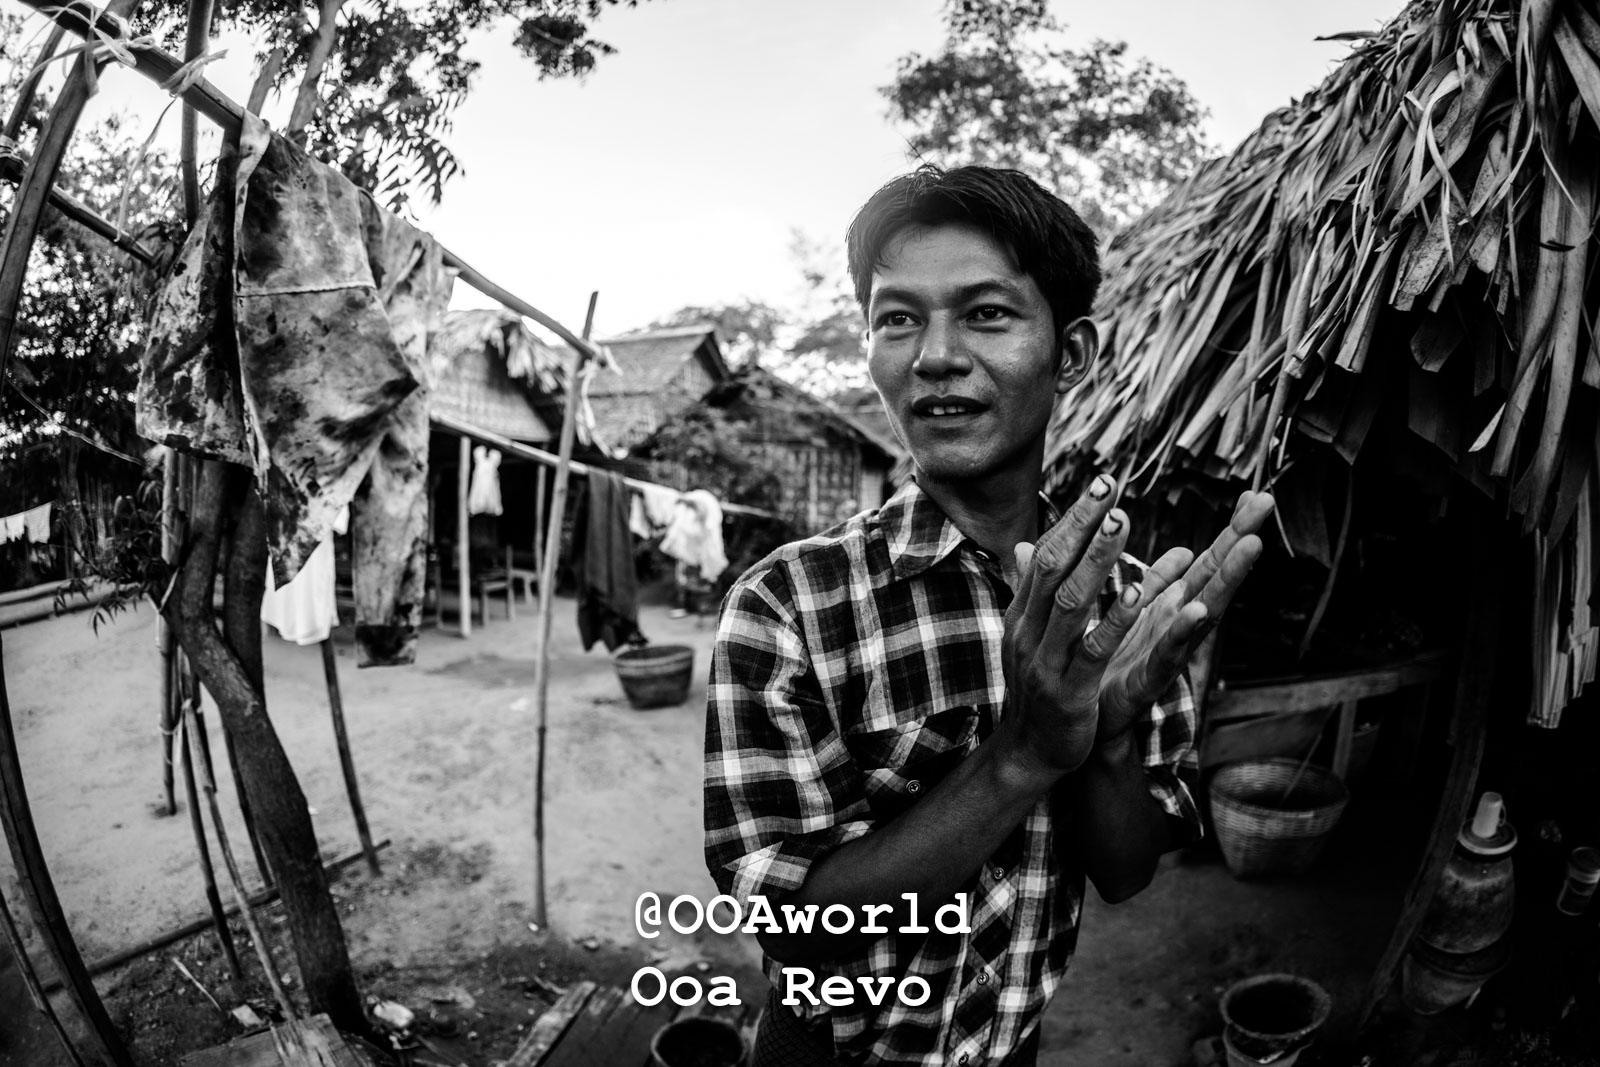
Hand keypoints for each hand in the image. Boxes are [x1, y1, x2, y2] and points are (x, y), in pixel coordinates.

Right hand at [999, 474, 1148, 776]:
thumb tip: (1023, 544)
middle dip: (1081, 526)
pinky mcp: (1068, 691)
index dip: (1072, 519)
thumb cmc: (1037, 688)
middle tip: (1109, 487)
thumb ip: (1032, 588)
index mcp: (1022, 614)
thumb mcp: (1029, 633)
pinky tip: (1134, 594)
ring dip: (1097, 561)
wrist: (1027, 753)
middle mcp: (1028, 631)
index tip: (1101, 482)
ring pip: (1070, 602)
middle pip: (1053, 568)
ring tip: (1122, 524)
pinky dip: (1112, 620)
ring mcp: (1045, 661)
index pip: (1045, 554)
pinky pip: (1091, 650)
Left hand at [1094, 490, 1275, 745]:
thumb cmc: (1113, 664)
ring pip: (1204, 609)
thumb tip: (1183, 550)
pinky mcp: (1148, 678)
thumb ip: (1154, 583)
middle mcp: (1175, 624)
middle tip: (1267, 502)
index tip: (1255, 494)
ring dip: (1227, 578)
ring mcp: (1168, 650)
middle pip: (1214, 576)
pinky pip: (1168, 652)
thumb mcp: (1134, 612)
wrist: (1087, 720)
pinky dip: (1183, 631)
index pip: (1206, 561)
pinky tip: (1197, 611)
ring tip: (1250, 546)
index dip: (1229, 530)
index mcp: (1169, 605)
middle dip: (1240, 539)